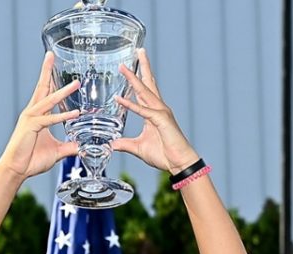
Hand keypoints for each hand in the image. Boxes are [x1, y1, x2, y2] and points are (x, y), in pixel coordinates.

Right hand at [0, 52, 80, 179]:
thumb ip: (71, 146)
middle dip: (47, 71)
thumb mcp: (58, 151)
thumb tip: (84, 146)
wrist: (16, 170)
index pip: (45, 93)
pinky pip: (49, 119)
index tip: (56, 67)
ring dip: (63, 92)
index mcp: (38, 116)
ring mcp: (31, 119)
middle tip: (51, 55)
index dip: (51, 80)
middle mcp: (33, 113)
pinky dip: (62, 116)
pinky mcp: (30, 127)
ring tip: (76, 83)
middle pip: (42, 88)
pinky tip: (74, 113)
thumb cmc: (32, 159)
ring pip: (49, 101)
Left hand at [112, 49, 199, 172]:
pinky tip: (119, 99)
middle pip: (148, 83)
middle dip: (143, 67)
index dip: (137, 79)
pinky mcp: (161, 120)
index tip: (129, 67)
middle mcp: (158, 109)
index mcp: (153, 112)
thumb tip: (112, 144)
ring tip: (124, 67)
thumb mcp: (139, 148)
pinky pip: (142, 111)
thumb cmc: (164, 155)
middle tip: (138, 50)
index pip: (144, 91)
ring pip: (144, 92)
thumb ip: (125, 144)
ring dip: (133, 79)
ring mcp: (160, 113)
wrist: (180, 163)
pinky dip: (131, 105)